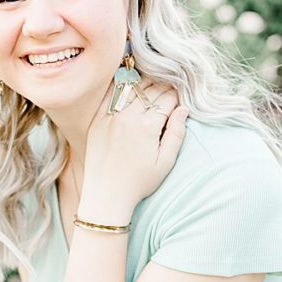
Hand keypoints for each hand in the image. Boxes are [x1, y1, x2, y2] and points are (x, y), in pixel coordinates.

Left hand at [81, 77, 188, 222]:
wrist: (106, 195)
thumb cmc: (139, 182)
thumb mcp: (165, 162)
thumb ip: (177, 133)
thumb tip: (184, 109)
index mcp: (147, 127)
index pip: (167, 99)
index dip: (176, 97)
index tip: (179, 100)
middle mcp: (128, 117)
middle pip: (151, 91)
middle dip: (163, 89)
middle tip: (168, 94)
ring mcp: (110, 117)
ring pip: (131, 88)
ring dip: (144, 86)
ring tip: (152, 90)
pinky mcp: (97, 120)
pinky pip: (110, 95)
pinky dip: (122, 88)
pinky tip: (129, 88)